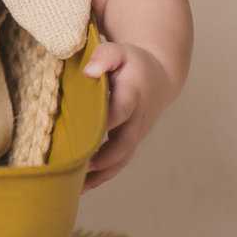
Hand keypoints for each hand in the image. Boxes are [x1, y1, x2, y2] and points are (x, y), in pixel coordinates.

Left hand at [80, 40, 174, 190]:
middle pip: (124, 143)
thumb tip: (88, 71)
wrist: (159, 77)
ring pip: (122, 158)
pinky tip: (83, 185)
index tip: (86, 133)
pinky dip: (103, 176)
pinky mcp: (131, 142)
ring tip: (77, 184)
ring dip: (102, 174)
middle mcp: (138, 119)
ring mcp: (136, 133)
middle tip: (81, 166)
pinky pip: (119, 162)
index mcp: (134, 94)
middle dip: (104, 158)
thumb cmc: (134, 63)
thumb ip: (105, 56)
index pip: (121, 111)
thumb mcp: (121, 52)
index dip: (106, 123)